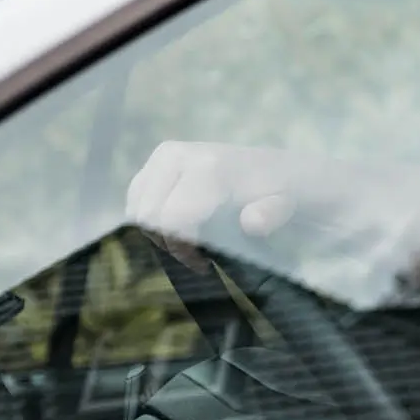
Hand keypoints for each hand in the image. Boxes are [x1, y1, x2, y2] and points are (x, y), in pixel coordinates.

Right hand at [125, 141, 306, 245]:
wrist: (277, 169)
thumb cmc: (278, 193)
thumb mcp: (284, 206)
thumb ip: (270, 215)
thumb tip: (252, 222)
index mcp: (208, 168)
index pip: (169, 218)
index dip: (181, 248)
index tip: (202, 264)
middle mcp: (178, 155)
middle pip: (148, 215)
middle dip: (168, 242)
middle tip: (196, 257)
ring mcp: (163, 156)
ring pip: (138, 208)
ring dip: (158, 232)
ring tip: (189, 241)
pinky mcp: (155, 161)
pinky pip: (136, 199)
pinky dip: (151, 219)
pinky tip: (176, 226)